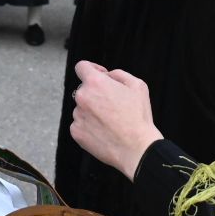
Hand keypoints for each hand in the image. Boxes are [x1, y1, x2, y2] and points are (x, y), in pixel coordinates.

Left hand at [69, 61, 161, 180]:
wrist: (136, 148)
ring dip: (92, 111)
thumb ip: (118, 74)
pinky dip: (89, 126)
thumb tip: (106, 75)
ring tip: (110, 122)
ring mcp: (78, 115)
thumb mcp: (137, 85)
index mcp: (95, 82)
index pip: (81, 67)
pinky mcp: (76, 132)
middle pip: (84, 89)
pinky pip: (80, 124)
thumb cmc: (138, 117)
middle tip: (112, 105)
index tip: (100, 76)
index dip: (92, 69)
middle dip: (96, 93)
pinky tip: (104, 131)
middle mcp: (82, 97)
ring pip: (82, 108)